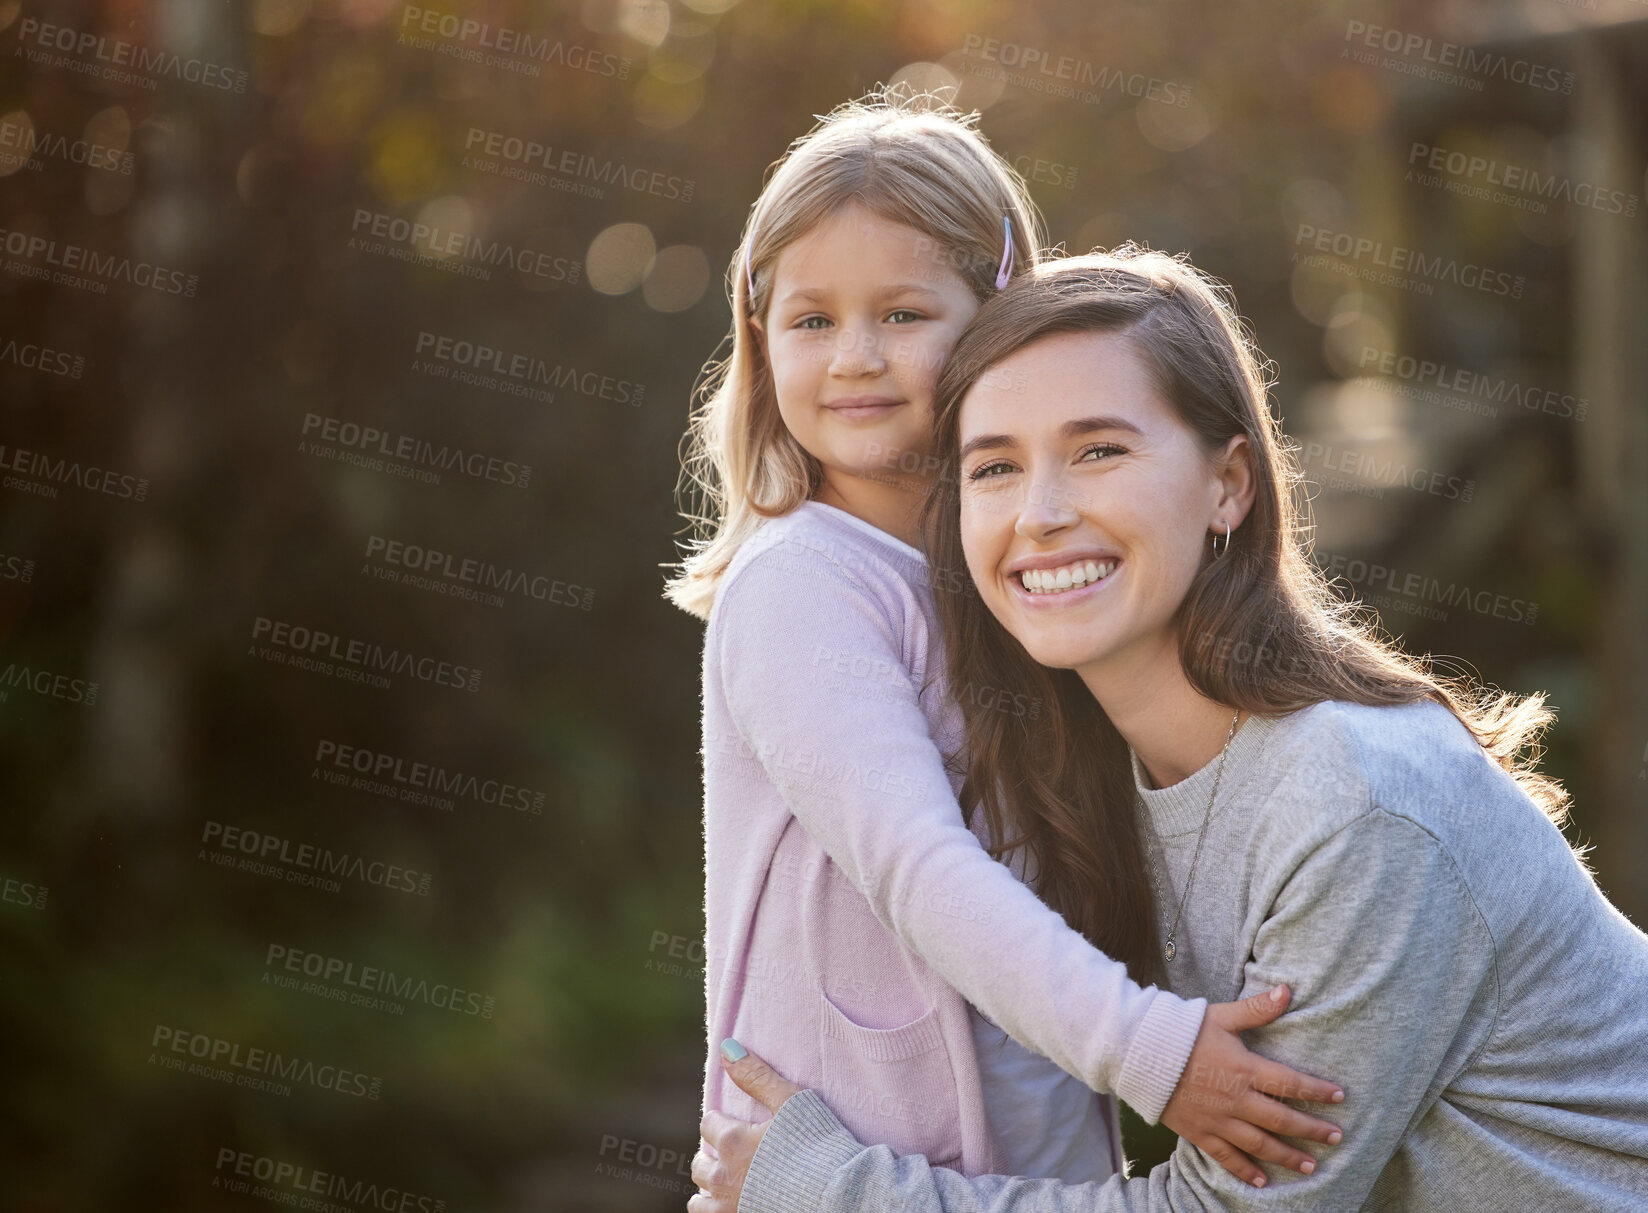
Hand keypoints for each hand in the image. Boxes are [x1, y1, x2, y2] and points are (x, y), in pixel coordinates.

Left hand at [688, 1041, 802, 1212]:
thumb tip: (726, 1048)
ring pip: (700, 1199)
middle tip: (729, 1152)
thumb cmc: (818, 1144)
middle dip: (711, 1154)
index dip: (721, 1120)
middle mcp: (724, 1177)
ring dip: (709, 1187)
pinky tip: (733, 1202)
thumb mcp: (789, 1101)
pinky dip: (716, 1210)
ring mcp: (730, 1207)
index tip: (732, 1122)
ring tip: (727, 1180)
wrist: (840, 1195)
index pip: (709, 1124)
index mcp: (733, 1141)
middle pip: (700, 1163)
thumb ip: (756, 1075)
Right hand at [1160, 983, 1345, 1187]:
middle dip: (1312, 1130)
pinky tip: (1264, 1181)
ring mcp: (1218, 1119)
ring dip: (1288, 1156)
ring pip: (1261, 1144)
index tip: (1340, 1097)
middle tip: (1337, 1139)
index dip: (1317, 1091)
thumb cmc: (1181, 1031)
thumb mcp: (1220, 1016)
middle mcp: (1236, 1099)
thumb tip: (1288, 990)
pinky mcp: (1199, 1132)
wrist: (1138, 1053)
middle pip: (1282, 1119)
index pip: (1290, 1083)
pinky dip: (1246, 1171)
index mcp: (1244, 1068)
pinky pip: (1227, 1157)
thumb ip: (1257, 1009)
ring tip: (1311, 1166)